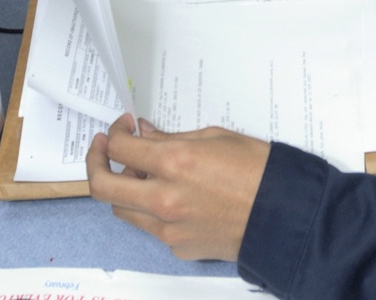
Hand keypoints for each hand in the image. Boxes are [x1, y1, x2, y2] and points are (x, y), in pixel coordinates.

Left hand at [86, 115, 268, 261]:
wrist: (281, 211)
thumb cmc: (256, 167)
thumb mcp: (214, 137)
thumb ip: (171, 138)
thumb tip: (144, 135)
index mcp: (175, 163)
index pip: (120, 149)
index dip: (115, 134)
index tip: (123, 128)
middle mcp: (164, 199)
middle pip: (103, 186)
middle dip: (95, 163)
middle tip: (103, 148)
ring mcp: (167, 228)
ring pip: (122, 209)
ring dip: (124, 189)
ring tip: (142, 173)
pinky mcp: (176, 247)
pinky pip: (151, 226)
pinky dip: (152, 209)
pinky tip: (174, 196)